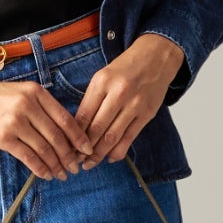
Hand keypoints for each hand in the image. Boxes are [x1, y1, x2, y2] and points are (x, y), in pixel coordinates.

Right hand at [0, 64, 98, 179]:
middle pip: (57, 136)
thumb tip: (61, 131)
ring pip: (45, 148)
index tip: (87, 149)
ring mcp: (15, 121)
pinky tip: (46, 174)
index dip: (79, 137)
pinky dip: (40, 168)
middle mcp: (28, 105)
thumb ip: (39, 106)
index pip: (65, 118)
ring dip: (56, 165)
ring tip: (62, 174)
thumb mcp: (18, 92)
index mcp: (35, 92)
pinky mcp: (3, 137)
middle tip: (76, 167)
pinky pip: (28, 157)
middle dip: (70, 155)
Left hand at [65, 34, 185, 167]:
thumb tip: (78, 129)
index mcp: (102, 82)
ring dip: (99, 154)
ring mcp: (135, 105)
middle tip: (75, 161)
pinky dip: (118, 151)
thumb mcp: (103, 77)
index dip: (74, 136)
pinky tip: (109, 158)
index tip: (67, 148)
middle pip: (97, 129)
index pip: (84, 116)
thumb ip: (91, 100)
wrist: (156, 57)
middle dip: (84, 149)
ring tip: (89, 164)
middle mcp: (119, 93)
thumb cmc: (125, 68)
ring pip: (112, 137)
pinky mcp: (147, 114)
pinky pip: (129, 138)